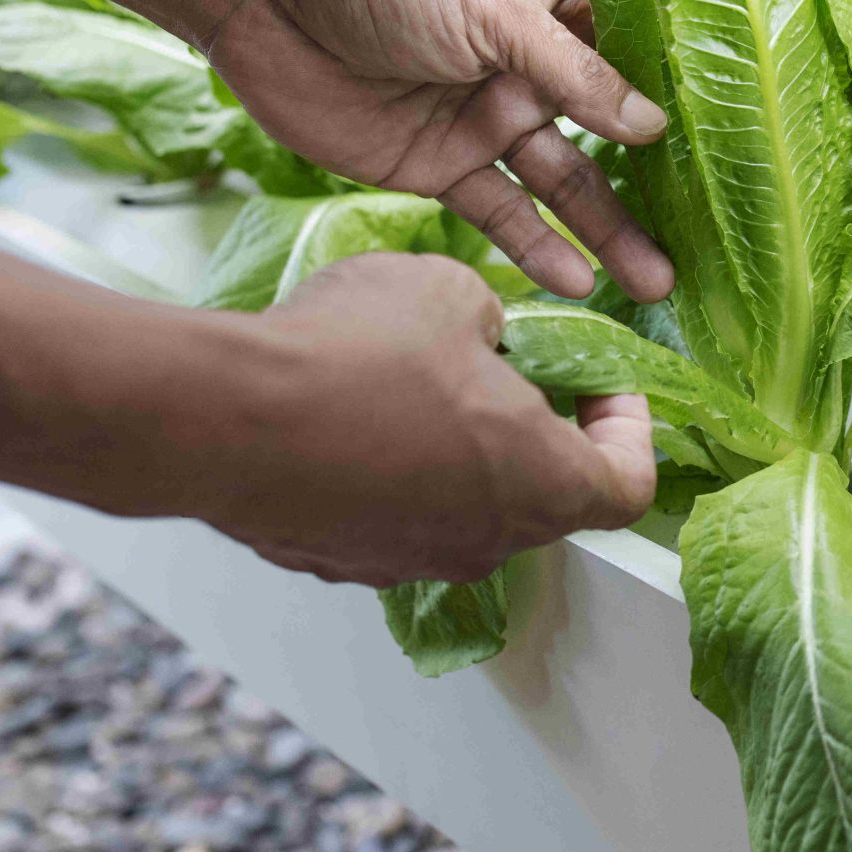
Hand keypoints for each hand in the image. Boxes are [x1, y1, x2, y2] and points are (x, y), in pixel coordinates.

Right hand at [197, 251, 656, 583]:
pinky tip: (355, 412)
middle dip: (539, 428)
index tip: (603, 386)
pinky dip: (395, 471)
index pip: (629, 486)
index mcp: (541, 484)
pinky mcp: (344, 560)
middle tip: (507, 367)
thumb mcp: (450, 291)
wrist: (222, 416)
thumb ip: (491, 318)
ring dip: (462, 449)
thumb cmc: (353, 354)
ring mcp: (411, 560)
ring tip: (419, 378)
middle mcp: (487, 540)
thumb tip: (481, 336)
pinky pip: (393, 515)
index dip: (630, 432)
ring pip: (466, 506)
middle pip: (547, 496)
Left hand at [203, 0, 675, 302]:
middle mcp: (526, 64)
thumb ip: (574, 75)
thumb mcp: (492, 10)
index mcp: (549, 0)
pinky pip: (497, 214)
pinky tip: (579, 284)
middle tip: (704, 241)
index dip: (678, 97)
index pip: (630, 51)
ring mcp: (482, 117)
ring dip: (605, 232)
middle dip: (652, 185)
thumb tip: (655, 127)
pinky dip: (535, 249)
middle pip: (605, 132)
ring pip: (559, 184)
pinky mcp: (436, 165)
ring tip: (656, 282)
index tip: (735, 147)